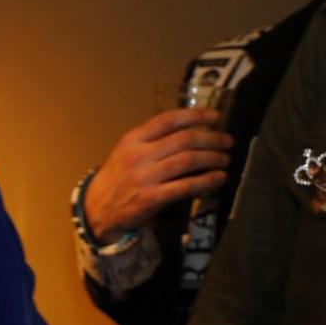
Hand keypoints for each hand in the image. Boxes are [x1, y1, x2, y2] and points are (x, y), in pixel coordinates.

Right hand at [83, 109, 232, 242]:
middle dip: (212, 138)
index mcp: (133, 139)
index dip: (195, 116)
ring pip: (188, 161)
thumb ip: (152, 140)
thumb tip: (190, 130)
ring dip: (213, 158)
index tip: (215, 116)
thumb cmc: (118, 177)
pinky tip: (219, 178)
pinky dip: (207, 181)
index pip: (168, 120)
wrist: (98, 208)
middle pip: (184, 140)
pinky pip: (186, 186)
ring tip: (226, 159)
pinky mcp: (151, 198)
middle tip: (228, 141)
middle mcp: (139, 155)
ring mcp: (145, 177)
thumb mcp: (127, 151)